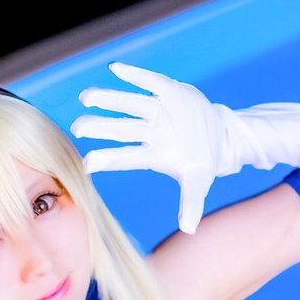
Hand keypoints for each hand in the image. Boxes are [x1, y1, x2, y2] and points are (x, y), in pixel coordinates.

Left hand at [70, 62, 232, 233]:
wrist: (221, 137)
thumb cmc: (202, 163)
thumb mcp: (198, 183)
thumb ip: (191, 204)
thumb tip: (188, 229)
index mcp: (154, 155)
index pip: (127, 158)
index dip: (109, 159)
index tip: (88, 164)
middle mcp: (151, 132)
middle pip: (122, 129)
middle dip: (100, 128)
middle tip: (78, 128)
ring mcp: (158, 111)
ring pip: (130, 104)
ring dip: (109, 100)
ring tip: (86, 97)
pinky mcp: (171, 92)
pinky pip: (151, 82)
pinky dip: (135, 76)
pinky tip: (115, 69)